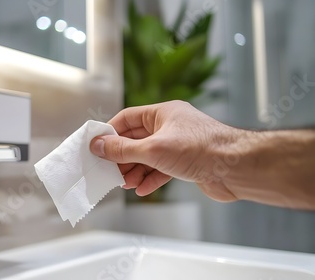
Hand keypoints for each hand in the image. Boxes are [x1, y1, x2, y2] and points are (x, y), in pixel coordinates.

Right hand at [90, 101, 241, 201]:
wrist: (237, 168)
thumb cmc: (201, 149)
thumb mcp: (153, 149)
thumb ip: (122, 149)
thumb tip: (98, 145)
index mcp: (163, 113)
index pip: (127, 118)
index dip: (110, 132)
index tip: (96, 146)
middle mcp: (170, 127)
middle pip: (136, 139)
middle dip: (122, 156)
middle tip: (108, 169)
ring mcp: (178, 145)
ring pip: (148, 156)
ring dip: (135, 170)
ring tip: (126, 183)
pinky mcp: (186, 163)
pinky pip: (161, 169)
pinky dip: (151, 179)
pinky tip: (143, 189)